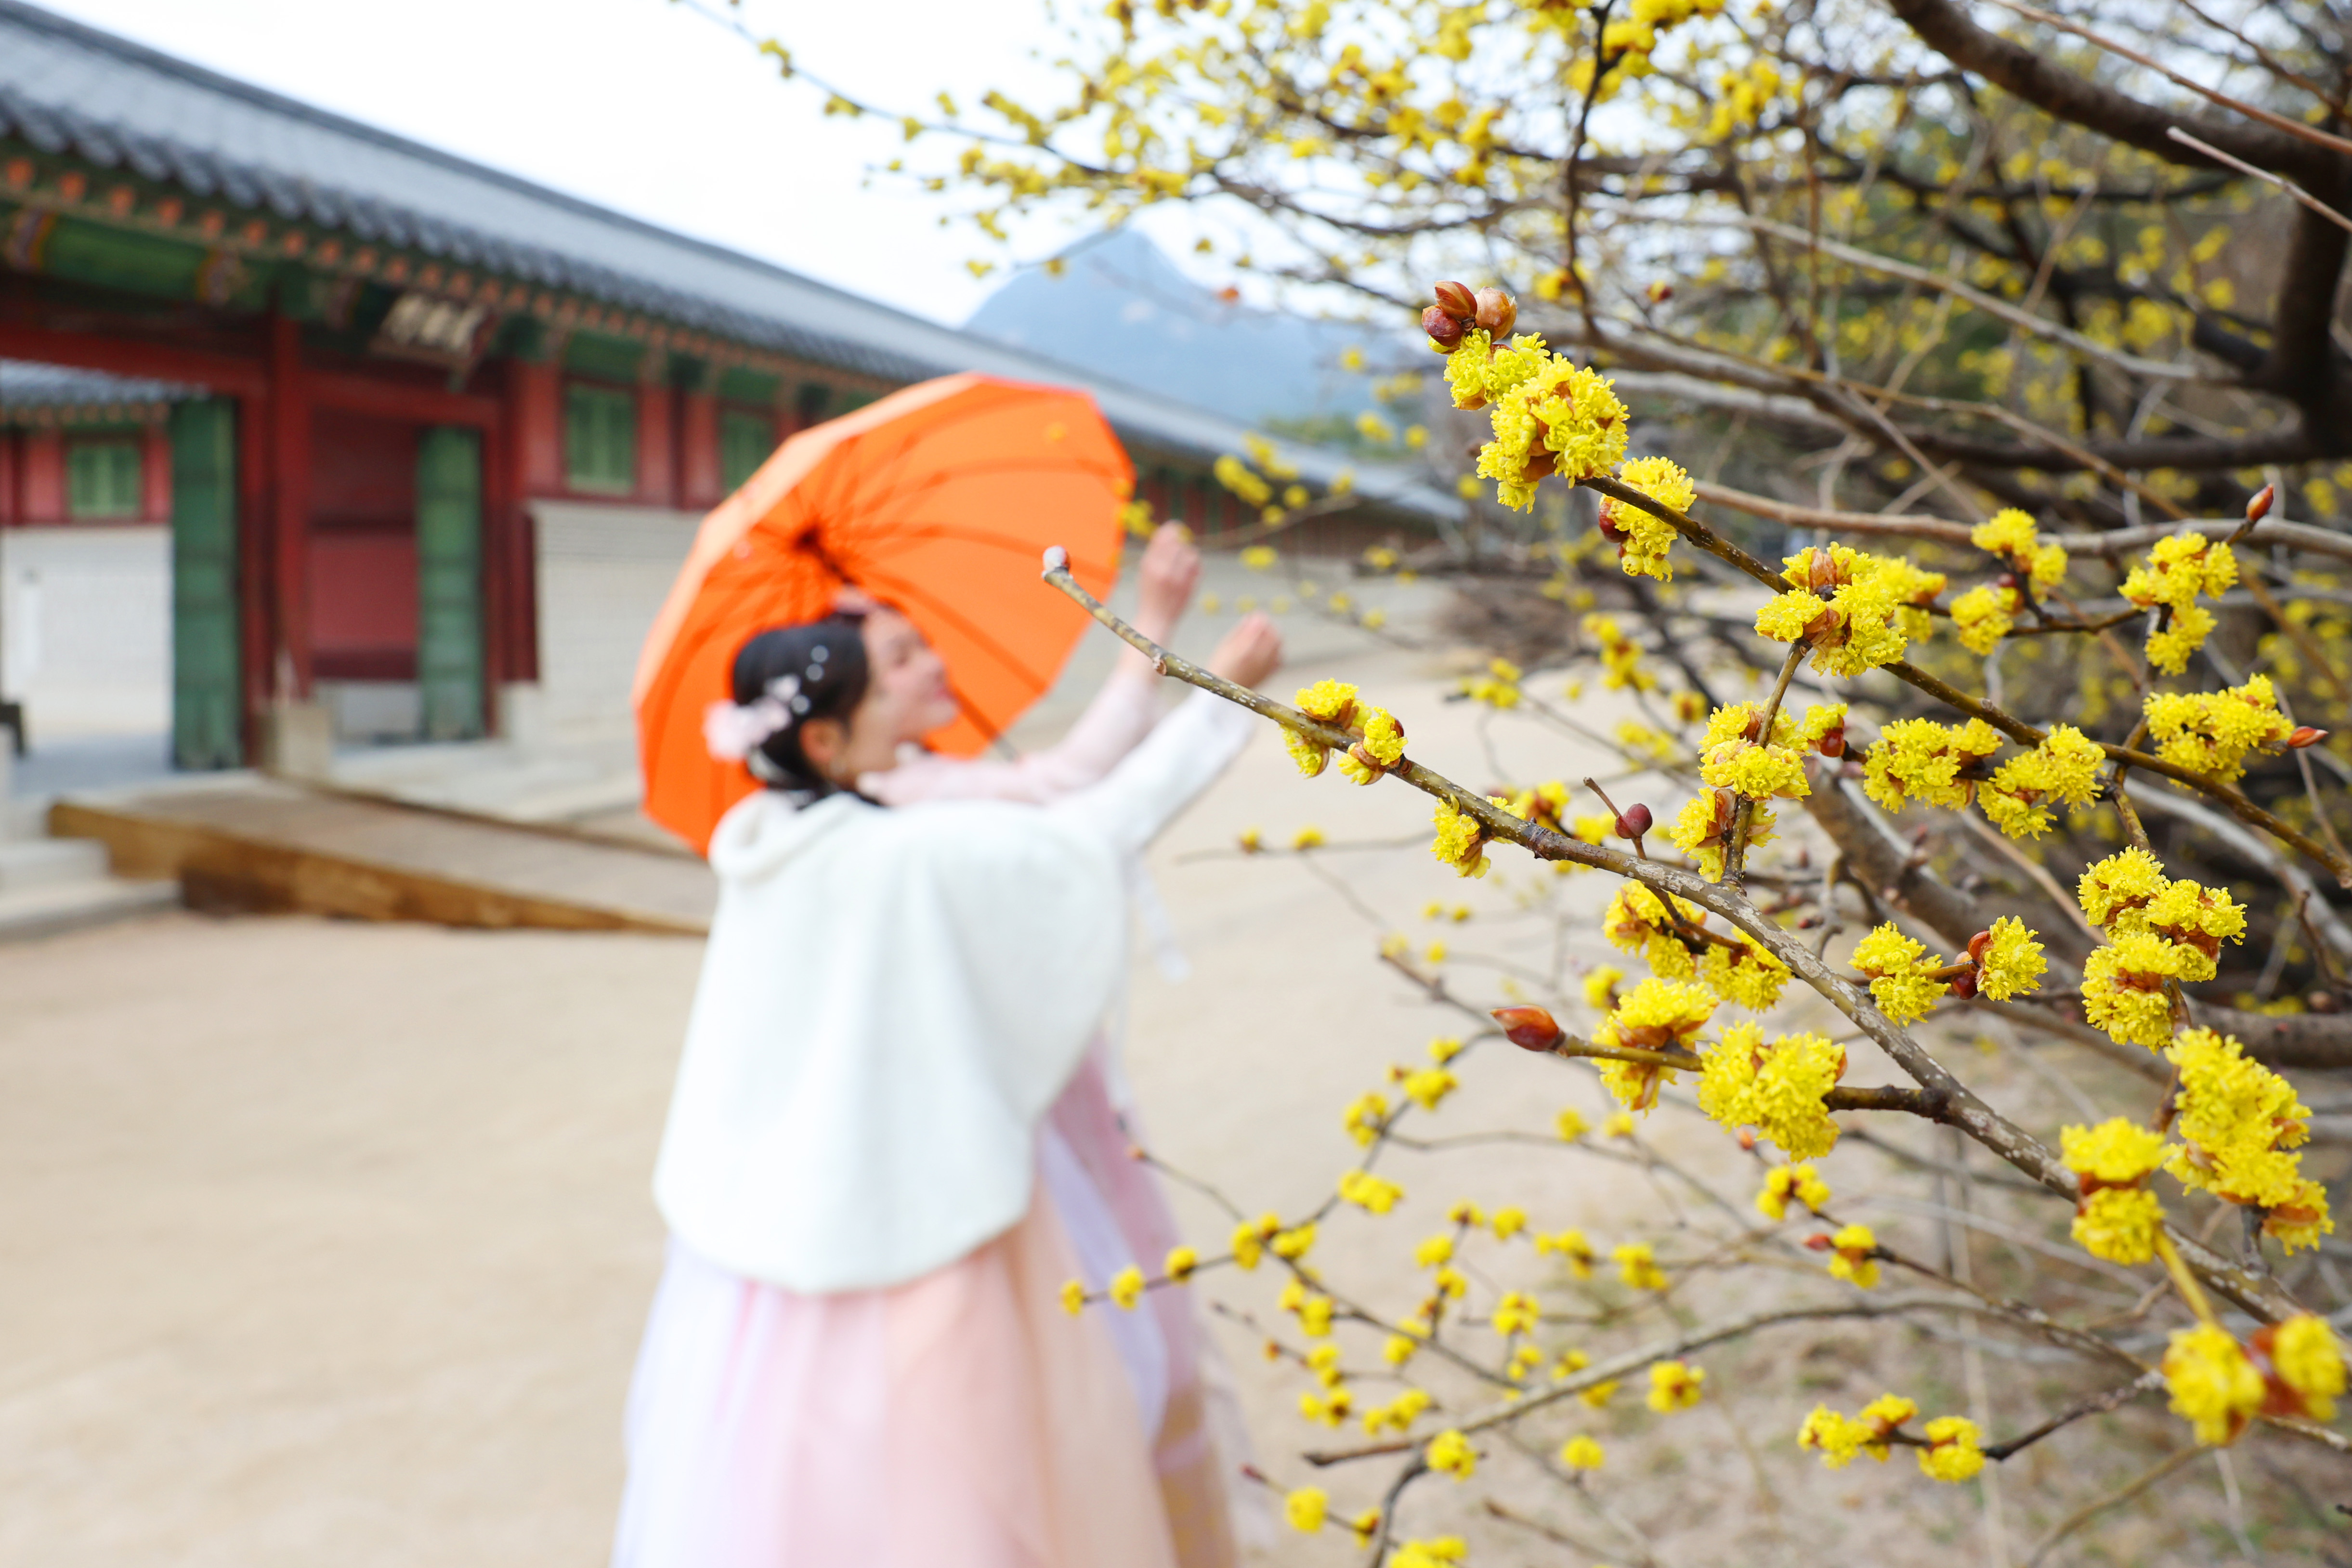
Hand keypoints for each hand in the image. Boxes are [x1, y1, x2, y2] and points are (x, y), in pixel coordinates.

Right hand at [1132, 522, 1200, 643]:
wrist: (1155, 621)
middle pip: (1177, 542)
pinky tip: (1190, 569)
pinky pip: (1197, 565)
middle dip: (1180, 541)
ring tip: (1184, 561)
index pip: (1162, 536)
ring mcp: (1177, 578)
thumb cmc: (1149, 596)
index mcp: (1148, 564)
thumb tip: (1165, 534)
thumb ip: (1154, 555)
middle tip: (1181, 543)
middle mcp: (1162, 569)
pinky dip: (1195, 564)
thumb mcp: (1144, 574)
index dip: (1171, 529)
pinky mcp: (1188, 586)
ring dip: (1189, 553)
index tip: (1175, 527)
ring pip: (1189, 552)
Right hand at [1205, 612, 1282, 689]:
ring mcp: (1266, 666)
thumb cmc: (1220, 668)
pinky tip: (1267, 651)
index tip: (1256, 616)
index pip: (1261, 626)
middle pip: (1274, 635)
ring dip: (1274, 637)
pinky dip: (1276, 651)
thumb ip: (1240, 631)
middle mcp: (1259, 657)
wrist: (1223, 694)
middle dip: (1270, 627)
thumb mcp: (1225, 646)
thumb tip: (1251, 618)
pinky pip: (1279, 658)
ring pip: (1278, 645)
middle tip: (1262, 625)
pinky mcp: (1269, 674)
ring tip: (1264, 637)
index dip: (1260, 618)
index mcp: (1246, 648)